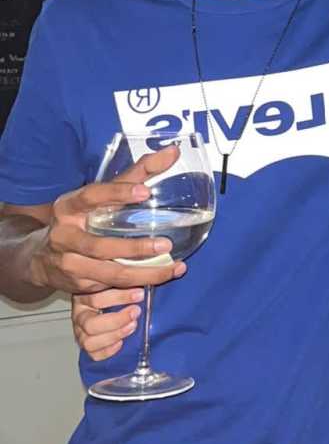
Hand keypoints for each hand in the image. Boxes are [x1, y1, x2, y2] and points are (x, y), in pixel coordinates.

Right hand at [29, 147, 186, 295]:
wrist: (40, 255)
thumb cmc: (81, 217)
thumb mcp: (101, 194)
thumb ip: (136, 174)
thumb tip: (172, 152)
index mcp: (69, 206)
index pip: (92, 196)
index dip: (117, 193)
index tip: (144, 191)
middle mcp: (64, 235)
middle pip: (99, 246)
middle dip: (134, 248)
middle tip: (166, 244)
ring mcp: (67, 263)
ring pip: (107, 274)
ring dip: (141, 274)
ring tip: (172, 268)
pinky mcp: (75, 286)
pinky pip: (105, 292)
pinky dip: (130, 290)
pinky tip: (150, 286)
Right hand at [72, 286, 144, 359]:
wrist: (103, 301)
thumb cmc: (111, 289)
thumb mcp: (116, 280)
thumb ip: (128, 279)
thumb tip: (151, 276)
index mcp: (84, 294)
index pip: (97, 297)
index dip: (120, 297)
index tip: (139, 294)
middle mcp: (80, 314)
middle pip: (91, 324)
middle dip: (117, 320)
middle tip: (136, 312)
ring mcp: (80, 331)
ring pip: (89, 341)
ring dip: (113, 335)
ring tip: (132, 326)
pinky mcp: (86, 343)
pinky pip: (93, 353)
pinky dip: (107, 350)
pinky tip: (121, 342)